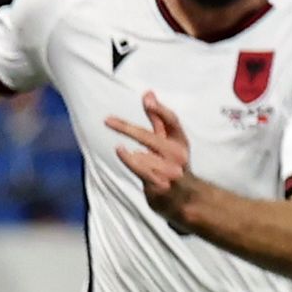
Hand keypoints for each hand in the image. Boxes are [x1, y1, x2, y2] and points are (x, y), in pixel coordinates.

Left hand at [104, 91, 197, 224]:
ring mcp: (171, 170)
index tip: (146, 99)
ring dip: (131, 153)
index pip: (172, 121)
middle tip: (107, 120)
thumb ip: (157, 118)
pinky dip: (130, 159)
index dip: (160, 110)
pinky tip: (120, 150)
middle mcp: (178, 154)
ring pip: (142, 154)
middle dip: (127, 128)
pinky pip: (141, 168)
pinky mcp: (161, 184)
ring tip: (125, 153)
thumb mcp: (168, 141)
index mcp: (180, 141)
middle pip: (150, 137)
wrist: (184, 199)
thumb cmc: (171, 165)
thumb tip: (148, 93)